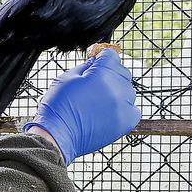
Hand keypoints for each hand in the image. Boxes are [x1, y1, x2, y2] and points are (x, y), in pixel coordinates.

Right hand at [22, 49, 139, 164]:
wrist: (57, 136)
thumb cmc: (58, 107)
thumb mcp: (66, 78)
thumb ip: (85, 67)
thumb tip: (94, 63)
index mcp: (102, 72)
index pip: (111, 55)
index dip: (101, 59)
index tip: (95, 65)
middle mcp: (117, 87)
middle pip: (122, 72)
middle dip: (109, 75)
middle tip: (94, 86)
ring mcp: (123, 105)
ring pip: (128, 91)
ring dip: (116, 93)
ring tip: (99, 102)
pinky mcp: (126, 122)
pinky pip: (134, 110)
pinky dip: (125, 109)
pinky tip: (110, 112)